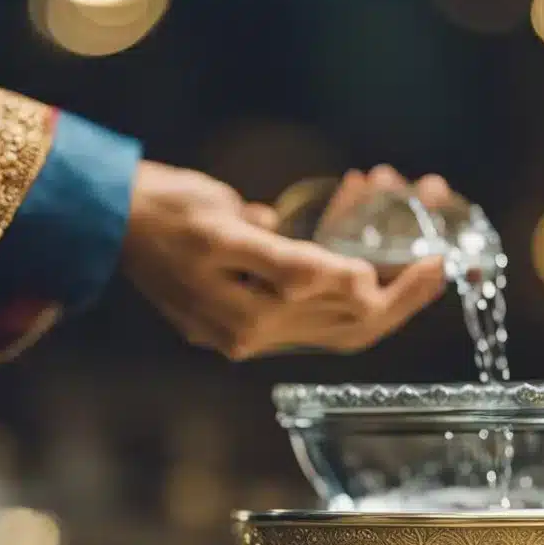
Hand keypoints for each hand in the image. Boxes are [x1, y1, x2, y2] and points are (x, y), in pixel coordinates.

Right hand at [120, 161, 445, 359]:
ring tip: (396, 228)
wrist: (105, 217)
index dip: (400, 292)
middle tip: (438, 257)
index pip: (351, 316)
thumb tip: (356, 285)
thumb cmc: (163, 211)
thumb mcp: (223, 229)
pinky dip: (336, 269)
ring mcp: (247, 327)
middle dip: (401, 287)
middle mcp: (254, 333)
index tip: (437, 260)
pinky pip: (306, 298)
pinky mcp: (239, 313)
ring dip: (371, 271)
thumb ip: (290, 265)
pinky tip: (349, 229)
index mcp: (252, 318)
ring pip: (334, 309)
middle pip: (352, 322)